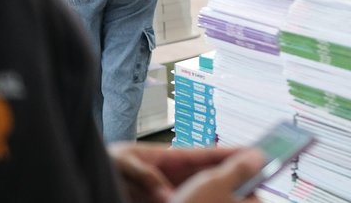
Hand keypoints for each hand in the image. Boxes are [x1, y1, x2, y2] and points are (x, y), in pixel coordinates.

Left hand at [108, 143, 254, 202]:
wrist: (93, 171)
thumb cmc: (108, 160)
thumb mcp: (124, 162)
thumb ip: (144, 174)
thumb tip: (165, 195)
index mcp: (170, 158)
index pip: (206, 155)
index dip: (230, 154)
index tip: (254, 153)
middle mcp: (174, 173)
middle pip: (210, 174)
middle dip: (233, 175)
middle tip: (258, 181)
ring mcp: (171, 188)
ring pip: (201, 190)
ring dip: (220, 192)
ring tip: (243, 196)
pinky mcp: (163, 201)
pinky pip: (186, 201)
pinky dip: (200, 202)